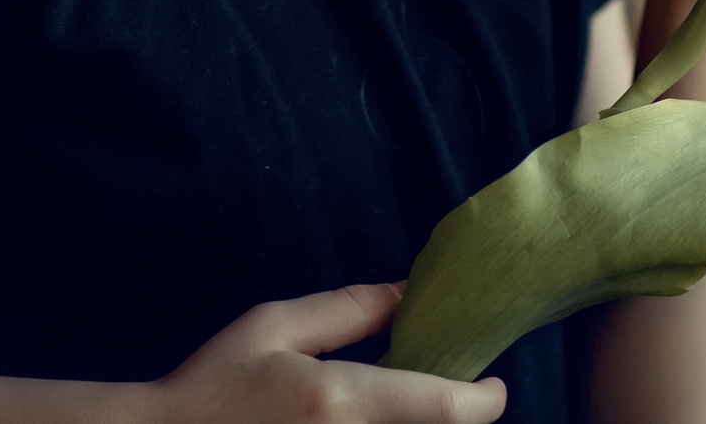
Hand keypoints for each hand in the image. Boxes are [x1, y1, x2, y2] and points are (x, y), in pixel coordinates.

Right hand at [151, 283, 505, 422]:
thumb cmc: (213, 386)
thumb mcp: (274, 327)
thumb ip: (346, 311)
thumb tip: (408, 294)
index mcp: (339, 400)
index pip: (446, 409)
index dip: (485, 399)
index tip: (493, 384)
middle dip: (451, 416)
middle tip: (442, 391)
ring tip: (399, 406)